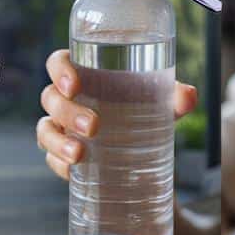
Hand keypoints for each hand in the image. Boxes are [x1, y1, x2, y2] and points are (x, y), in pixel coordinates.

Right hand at [37, 49, 198, 180]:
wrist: (147, 151)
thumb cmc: (147, 111)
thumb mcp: (163, 103)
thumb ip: (174, 97)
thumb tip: (189, 96)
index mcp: (84, 74)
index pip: (58, 63)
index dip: (60, 70)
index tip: (74, 85)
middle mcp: (67, 99)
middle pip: (52, 99)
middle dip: (68, 112)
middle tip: (94, 126)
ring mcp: (62, 128)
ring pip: (45, 131)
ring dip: (58, 142)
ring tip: (79, 156)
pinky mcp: (65, 155)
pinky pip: (52, 159)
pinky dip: (59, 165)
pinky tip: (73, 172)